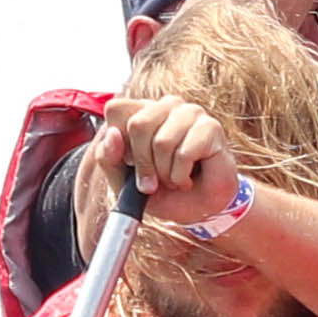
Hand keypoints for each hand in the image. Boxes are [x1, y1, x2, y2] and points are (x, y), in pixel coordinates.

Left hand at [96, 95, 244, 229]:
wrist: (196, 211)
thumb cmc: (162, 191)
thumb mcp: (122, 182)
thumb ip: (108, 158)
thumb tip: (113, 134)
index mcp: (141, 111)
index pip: (115, 109)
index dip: (119, 143)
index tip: (130, 164)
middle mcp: (165, 106)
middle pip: (138, 124)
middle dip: (143, 163)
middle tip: (153, 181)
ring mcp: (190, 113)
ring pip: (162, 142)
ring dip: (165, 173)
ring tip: (174, 179)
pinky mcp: (210, 127)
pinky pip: (184, 154)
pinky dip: (181, 176)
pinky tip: (188, 177)